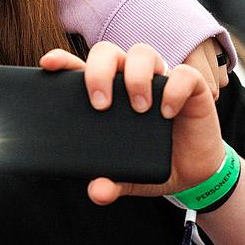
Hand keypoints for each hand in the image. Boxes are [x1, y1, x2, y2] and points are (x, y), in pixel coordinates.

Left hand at [40, 41, 225, 205]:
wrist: (196, 174)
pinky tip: (167, 113)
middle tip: (101, 104)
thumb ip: (111, 182)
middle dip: (99, 71)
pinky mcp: (191, 88)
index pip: (80, 67)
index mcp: (108, 92)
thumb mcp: (128, 177)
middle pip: (108, 52)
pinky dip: (173, 89)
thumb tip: (97, 192)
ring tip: (139, 109)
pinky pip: (183, 74)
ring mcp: (160, 79)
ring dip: (136, 77)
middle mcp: (130, 78)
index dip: (62, 59)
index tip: (48, 64)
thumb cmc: (154, 163)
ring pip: (142, 52)